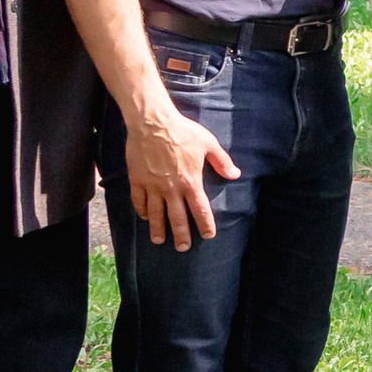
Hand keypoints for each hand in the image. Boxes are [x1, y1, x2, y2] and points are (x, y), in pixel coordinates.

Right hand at [126, 97, 241, 248]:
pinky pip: (139, 201)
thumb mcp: (208, 144)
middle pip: (177, 218)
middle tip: (182, 248)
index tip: (208, 236)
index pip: (200, 210)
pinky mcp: (137, 180)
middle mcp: (171, 189)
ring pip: (155, 214)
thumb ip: (221, 161)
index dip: (205, 224)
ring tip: (159, 240)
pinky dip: (141, 211)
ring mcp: (152, 186)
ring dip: (158, 229)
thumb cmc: (183, 131)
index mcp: (191, 182)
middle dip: (181, 235)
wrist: (152, 123)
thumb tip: (235, 174)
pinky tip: (144, 217)